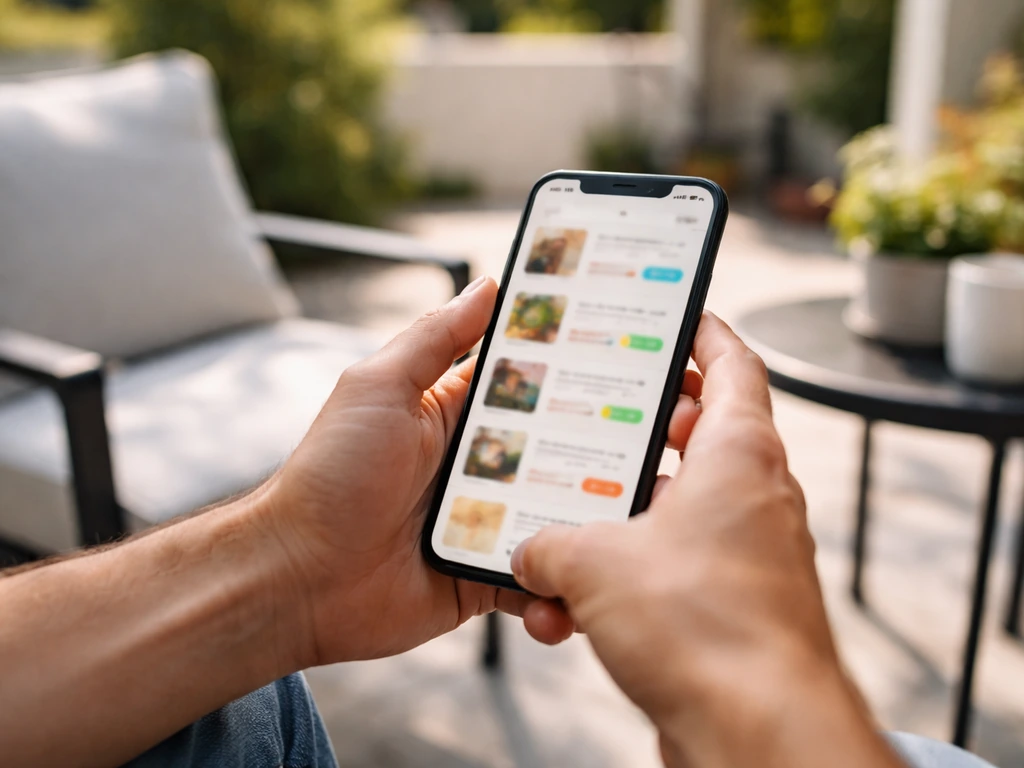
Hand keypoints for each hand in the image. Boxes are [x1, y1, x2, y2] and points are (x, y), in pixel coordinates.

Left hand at [257, 276, 702, 665]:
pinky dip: (559, 596)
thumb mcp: (378, 388)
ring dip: (598, 523)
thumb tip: (488, 285)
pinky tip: (569, 597)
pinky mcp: (491, 577)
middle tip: (672, 440)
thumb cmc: (330, 475)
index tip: (639, 356)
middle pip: (567, 451)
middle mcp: (486, 466)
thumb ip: (433, 339)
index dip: (584, 369)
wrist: (298, 579)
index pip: (536, 383)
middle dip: (615, 448)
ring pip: (565, 518)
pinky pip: (540, 584)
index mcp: (461, 414)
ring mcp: (492, 523)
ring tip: (643, 521)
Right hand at [511, 313, 901, 767]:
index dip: (701, 330)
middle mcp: (753, 497)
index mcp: (739, 455)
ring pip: (674, 510)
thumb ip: (549, 544)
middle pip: (698, 435)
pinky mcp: (729, 608)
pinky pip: (670, 572)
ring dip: (617, 518)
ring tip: (563, 521)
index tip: (674, 313)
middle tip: (594, 414)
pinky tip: (570, 607)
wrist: (758, 736)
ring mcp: (745, 555)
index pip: (732, 363)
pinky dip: (625, 579)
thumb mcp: (595, 565)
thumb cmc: (706, 631)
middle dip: (640, 428)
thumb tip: (530, 553)